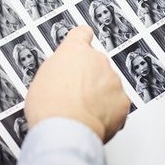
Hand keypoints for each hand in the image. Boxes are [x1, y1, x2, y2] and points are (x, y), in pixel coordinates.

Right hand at [26, 26, 128, 142]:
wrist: (65, 130)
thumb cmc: (49, 107)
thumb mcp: (41, 79)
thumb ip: (57, 69)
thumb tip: (61, 75)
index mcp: (74, 51)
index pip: (82, 34)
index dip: (82, 40)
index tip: (84, 42)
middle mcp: (97, 60)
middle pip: (96, 64)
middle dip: (90, 77)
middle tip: (75, 95)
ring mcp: (112, 79)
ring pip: (109, 85)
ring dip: (101, 95)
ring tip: (83, 111)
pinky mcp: (123, 100)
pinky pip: (117, 104)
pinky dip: (110, 112)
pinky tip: (95, 120)